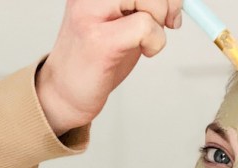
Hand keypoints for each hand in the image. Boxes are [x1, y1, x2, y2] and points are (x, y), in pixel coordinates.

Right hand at [36, 0, 182, 134]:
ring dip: (159, 21)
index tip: (172, 9)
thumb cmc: (96, 56)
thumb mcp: (122, 20)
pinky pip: (146, 26)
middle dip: (167, 3)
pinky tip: (145, 51)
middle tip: (168, 22)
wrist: (65, 89)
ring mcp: (90, 12)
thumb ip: (143, 4)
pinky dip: (156, 41)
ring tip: (146, 39)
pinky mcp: (100, 40)